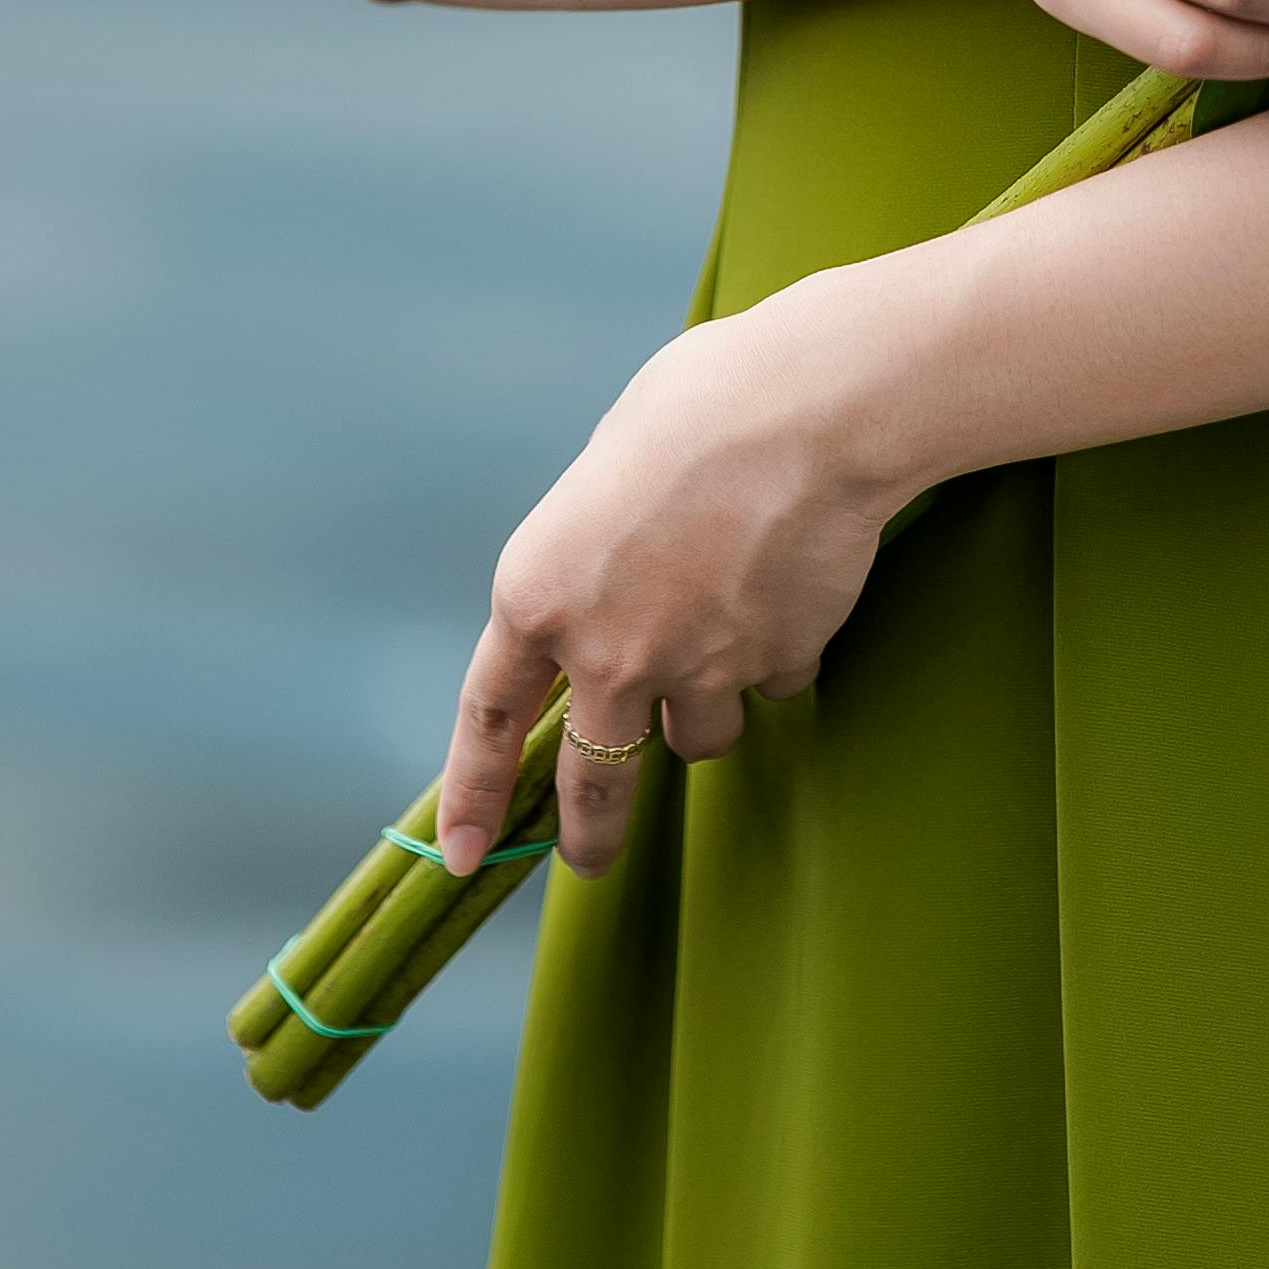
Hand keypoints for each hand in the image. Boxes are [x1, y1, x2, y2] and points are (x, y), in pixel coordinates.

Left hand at [433, 284, 894, 879]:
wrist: (809, 410)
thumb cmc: (697, 408)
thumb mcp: (603, 468)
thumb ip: (593, 551)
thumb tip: (612, 579)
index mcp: (540, 595)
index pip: (488, 718)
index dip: (471, 793)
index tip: (459, 852)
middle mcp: (609, 652)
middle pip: (593, 781)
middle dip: (588, 834)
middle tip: (585, 860)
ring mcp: (698, 670)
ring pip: (697, 738)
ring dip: (701, 709)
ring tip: (725, 630)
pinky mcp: (776, 666)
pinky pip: (772, 681)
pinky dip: (776, 653)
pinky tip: (787, 586)